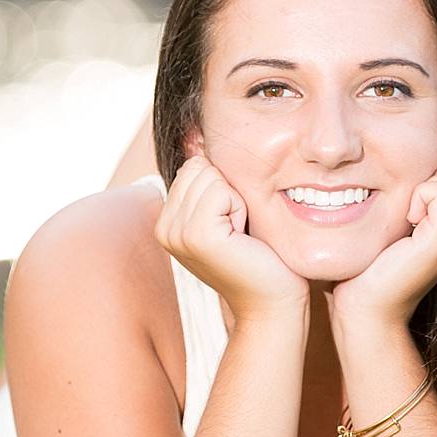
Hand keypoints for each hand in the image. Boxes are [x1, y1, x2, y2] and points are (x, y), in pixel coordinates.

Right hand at [155, 155, 309, 324]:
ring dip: (236, 200)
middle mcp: (164, 228)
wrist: (272, 302)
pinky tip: (242, 238)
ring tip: (240, 235)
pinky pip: (221, 191)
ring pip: (210, 176)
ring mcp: (176, 234)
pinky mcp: (197, 236)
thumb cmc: (260, 256)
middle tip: (238, 231)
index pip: (194, 166)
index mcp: (167, 221)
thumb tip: (197, 134)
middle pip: (200, 167)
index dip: (224, 186)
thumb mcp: (228, 213)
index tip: (232, 224)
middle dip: (229, 190)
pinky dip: (241, 208)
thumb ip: (210, 183)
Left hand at [331, 154, 436, 331]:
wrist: (369, 306)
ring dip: (427, 185)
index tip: (414, 200)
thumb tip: (417, 157)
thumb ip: (420, 194)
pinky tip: (408, 222)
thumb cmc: (376, 261)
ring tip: (410, 216)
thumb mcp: (406, 220)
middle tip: (412, 207)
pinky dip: (421, 196)